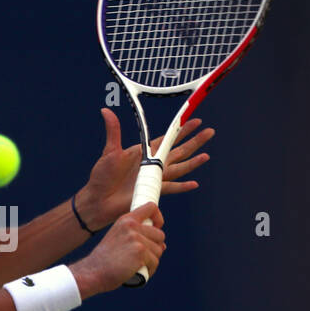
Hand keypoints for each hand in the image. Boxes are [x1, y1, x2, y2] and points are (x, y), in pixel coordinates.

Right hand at [71, 201, 165, 295]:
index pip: (151, 207)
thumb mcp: (118, 239)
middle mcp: (132, 226)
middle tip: (140, 257)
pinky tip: (138, 272)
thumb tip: (163, 245)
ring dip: (151, 261)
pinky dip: (150, 270)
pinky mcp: (140, 253)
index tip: (155, 230)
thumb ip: (138, 237)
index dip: (158, 219)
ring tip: (136, 266)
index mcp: (126, 220)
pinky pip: (155, 262)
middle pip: (160, 234)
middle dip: (154, 248)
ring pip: (159, 250)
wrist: (93, 272)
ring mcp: (136, 239)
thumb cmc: (105, 259)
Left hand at [76, 107, 214, 230]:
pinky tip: (194, 183)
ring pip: (179, 168)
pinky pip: (171, 188)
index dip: (181, 130)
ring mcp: (154, 178)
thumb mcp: (110, 151)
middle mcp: (152, 164)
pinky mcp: (153, 191)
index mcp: (144, 152)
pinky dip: (182, 186)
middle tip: (210, 132)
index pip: (167, 138)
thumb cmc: (102, 176)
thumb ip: (113, 131)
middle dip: (195, 141)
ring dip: (193, 162)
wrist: (99, 200)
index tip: (195, 121)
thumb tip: (106, 110)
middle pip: (179, 151)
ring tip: (206, 156)